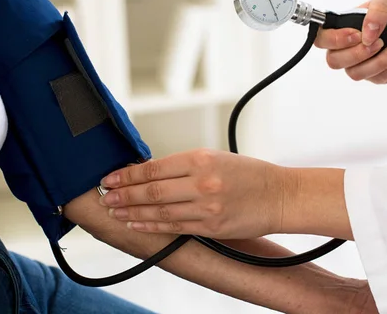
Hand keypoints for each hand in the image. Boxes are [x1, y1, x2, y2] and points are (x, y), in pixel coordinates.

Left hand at [99, 149, 288, 239]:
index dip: (128, 175)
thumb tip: (151, 173)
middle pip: (152, 190)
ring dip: (133, 212)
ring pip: (160, 211)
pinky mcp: (211, 227)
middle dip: (124, 194)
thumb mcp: (217, 158)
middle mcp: (202, 182)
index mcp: (202, 159)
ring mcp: (206, 207)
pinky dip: (152, 225)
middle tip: (106, 196)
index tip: (111, 178)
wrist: (280, 195)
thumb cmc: (250, 174)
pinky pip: (175, 227)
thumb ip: (186, 166)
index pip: (155, 168)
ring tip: (115, 211)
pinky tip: (137, 223)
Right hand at [315, 0, 386, 84]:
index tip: (357, 34)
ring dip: (380, 61)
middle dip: (358, 53)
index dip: (334, 40)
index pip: (321, 38)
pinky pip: (377, 79)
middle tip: (380, 42)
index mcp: (343, 26)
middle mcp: (346, 47)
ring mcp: (359, 63)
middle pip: (333, 61)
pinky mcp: (374, 76)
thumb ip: (378, 5)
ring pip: (355, 74)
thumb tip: (367, 32)